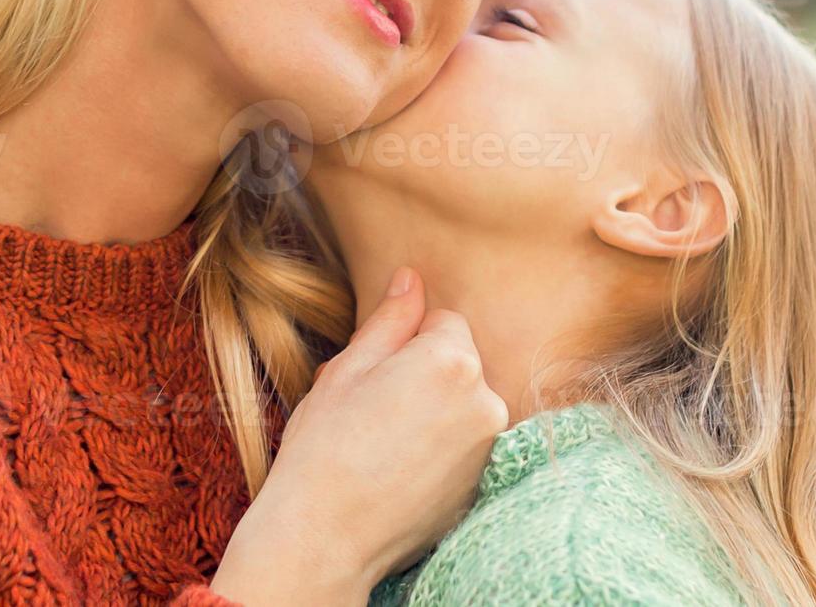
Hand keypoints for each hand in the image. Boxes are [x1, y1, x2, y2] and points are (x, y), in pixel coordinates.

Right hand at [210, 267, 506, 604]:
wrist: (325, 537)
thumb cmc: (324, 448)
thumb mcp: (346, 371)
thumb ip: (389, 321)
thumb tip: (411, 279)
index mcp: (451, 361)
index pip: (444, 322)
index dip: (404, 344)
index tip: (374, 376)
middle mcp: (486, 400)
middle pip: (459, 363)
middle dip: (424, 375)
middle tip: (374, 410)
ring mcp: (491, 447)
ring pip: (463, 404)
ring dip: (436, 411)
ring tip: (385, 443)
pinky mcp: (486, 483)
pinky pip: (467, 445)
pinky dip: (443, 449)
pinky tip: (402, 471)